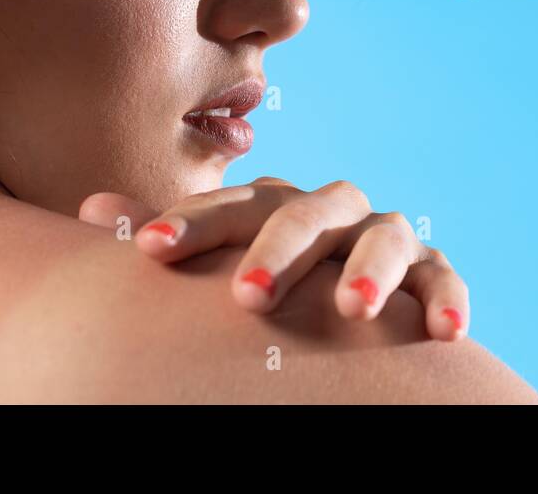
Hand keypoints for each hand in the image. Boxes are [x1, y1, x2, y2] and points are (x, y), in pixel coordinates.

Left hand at [78, 177, 468, 341]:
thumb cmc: (266, 279)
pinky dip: (447, 297)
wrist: (338, 299)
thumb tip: (90, 206)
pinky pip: (442, 276)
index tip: (148, 250)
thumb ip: (172, 237)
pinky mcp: (428, 271)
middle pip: (306, 211)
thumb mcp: (218, 259)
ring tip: (351, 308)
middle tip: (248, 296)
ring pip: (382, 233)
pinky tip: (447, 333)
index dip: (192, 222)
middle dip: (279, 249)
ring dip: (369, 266)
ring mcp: (380, 236)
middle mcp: (329, 211)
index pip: (230, 204)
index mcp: (272, 205)